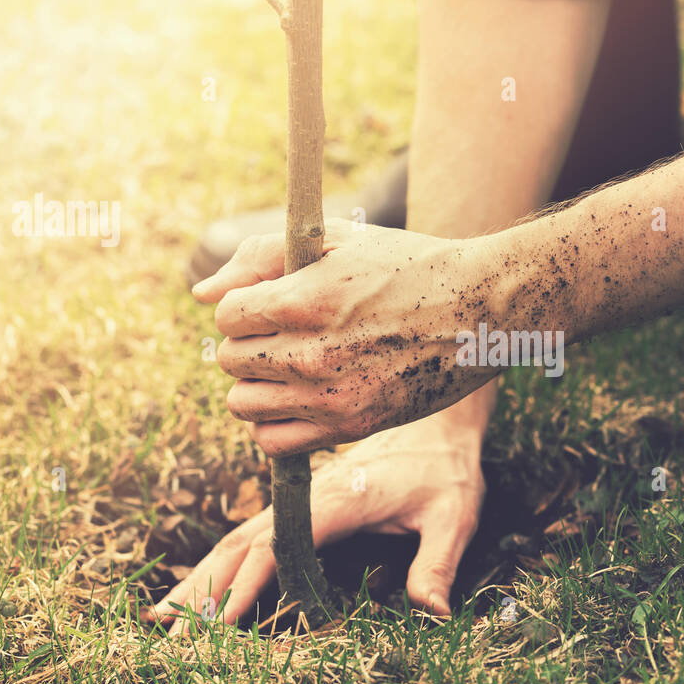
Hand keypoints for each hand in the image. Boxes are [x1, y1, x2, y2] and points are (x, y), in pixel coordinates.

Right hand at [149, 417, 484, 630]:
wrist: (440, 420)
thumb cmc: (446, 467)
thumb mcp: (454, 513)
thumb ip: (439, 562)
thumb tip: (434, 612)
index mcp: (338, 499)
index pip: (279, 545)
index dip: (247, 584)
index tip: (218, 621)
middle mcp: (307, 497)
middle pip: (241, 544)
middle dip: (204, 589)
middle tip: (169, 635)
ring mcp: (299, 499)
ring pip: (238, 540)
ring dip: (200, 577)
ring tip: (161, 618)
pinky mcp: (301, 503)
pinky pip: (252, 536)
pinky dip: (220, 565)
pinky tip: (200, 589)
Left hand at [193, 221, 508, 454]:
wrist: (481, 311)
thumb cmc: (409, 266)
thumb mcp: (338, 240)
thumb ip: (260, 257)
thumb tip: (202, 295)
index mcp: (304, 300)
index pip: (226, 316)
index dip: (245, 306)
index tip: (274, 302)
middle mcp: (312, 354)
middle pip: (229, 361)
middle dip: (249, 344)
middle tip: (288, 333)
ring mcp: (331, 397)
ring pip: (244, 404)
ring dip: (258, 385)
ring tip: (292, 367)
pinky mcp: (351, 427)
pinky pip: (275, 442)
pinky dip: (275, 423)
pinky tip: (301, 399)